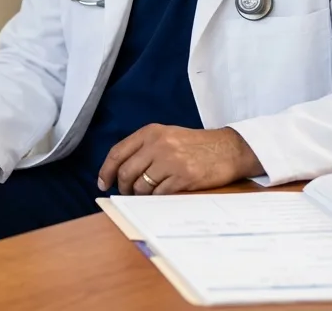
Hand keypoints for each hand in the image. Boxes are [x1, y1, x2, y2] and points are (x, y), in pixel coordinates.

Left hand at [97, 124, 262, 194]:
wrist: (228, 149)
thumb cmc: (195, 145)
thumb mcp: (167, 136)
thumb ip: (144, 148)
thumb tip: (119, 171)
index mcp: (150, 132)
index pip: (117, 153)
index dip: (106, 171)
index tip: (103, 183)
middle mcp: (158, 145)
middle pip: (126, 172)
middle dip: (122, 187)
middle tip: (126, 193)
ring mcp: (171, 161)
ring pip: (141, 186)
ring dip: (140, 195)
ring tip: (147, 194)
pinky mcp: (184, 177)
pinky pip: (159, 194)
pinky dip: (156, 199)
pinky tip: (161, 196)